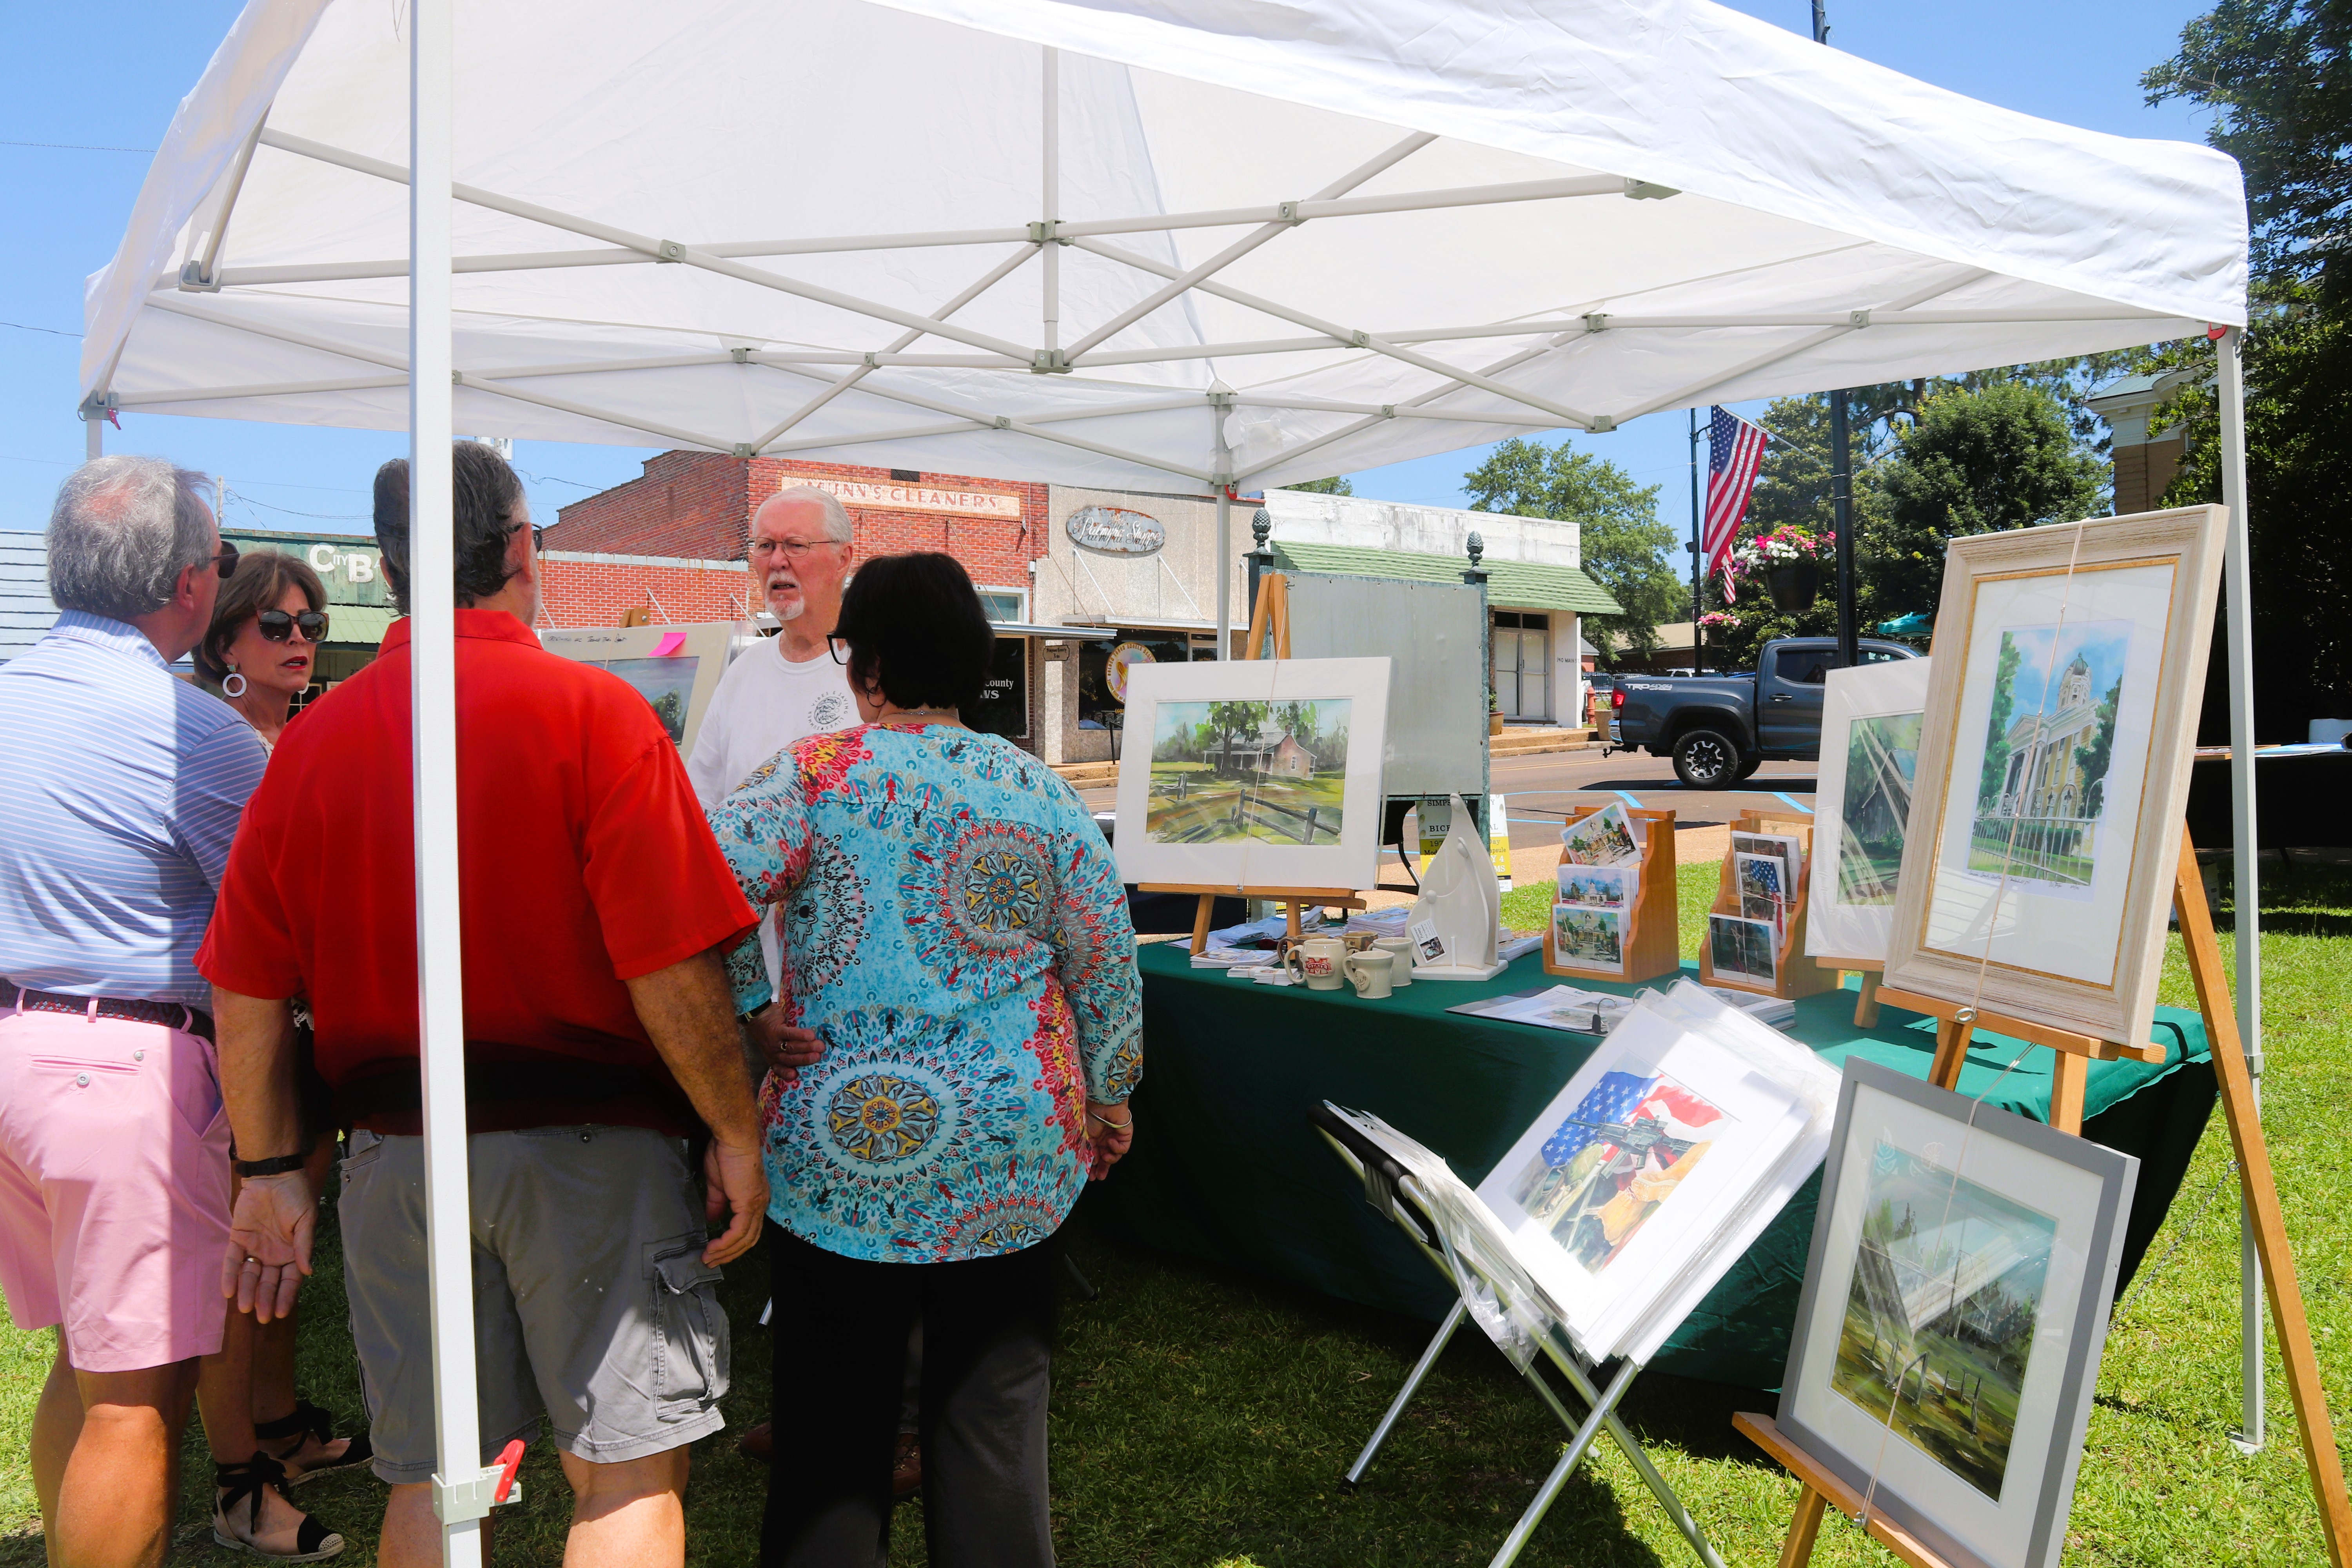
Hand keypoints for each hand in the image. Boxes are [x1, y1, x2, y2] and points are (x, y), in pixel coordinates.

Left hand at [223, 1172, 315, 1323]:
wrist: (273, 1174)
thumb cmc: (296, 1195)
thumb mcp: (306, 1219)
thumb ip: (305, 1245)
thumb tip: (308, 1272)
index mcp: (293, 1252)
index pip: (289, 1280)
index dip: (286, 1296)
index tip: (282, 1312)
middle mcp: (273, 1254)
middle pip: (268, 1282)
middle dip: (265, 1299)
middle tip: (261, 1317)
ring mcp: (255, 1248)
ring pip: (249, 1275)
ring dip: (247, 1291)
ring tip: (244, 1307)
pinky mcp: (238, 1239)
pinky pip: (232, 1261)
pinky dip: (229, 1275)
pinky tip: (228, 1290)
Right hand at [702, 1136, 767, 1265]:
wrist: (733, 1139)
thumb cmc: (726, 1154)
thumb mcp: (718, 1184)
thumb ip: (717, 1203)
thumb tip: (713, 1219)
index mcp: (753, 1199)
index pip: (748, 1229)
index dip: (733, 1244)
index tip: (716, 1251)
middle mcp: (759, 1205)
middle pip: (749, 1239)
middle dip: (729, 1254)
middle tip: (711, 1261)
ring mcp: (756, 1205)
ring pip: (745, 1239)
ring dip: (725, 1252)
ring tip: (708, 1259)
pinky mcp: (749, 1204)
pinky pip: (738, 1232)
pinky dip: (725, 1244)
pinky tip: (713, 1249)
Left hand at [748, 1005, 823, 1089]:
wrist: (756, 1015)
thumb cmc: (769, 1030)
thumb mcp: (774, 1043)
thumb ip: (788, 1048)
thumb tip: (811, 1048)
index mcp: (773, 1058)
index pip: (780, 1069)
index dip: (787, 1073)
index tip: (795, 1075)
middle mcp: (773, 1053)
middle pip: (791, 1059)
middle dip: (806, 1059)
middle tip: (819, 1057)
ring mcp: (774, 1042)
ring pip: (792, 1047)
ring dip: (807, 1047)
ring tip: (820, 1046)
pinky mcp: (776, 1030)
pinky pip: (789, 1034)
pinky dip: (800, 1035)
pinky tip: (810, 1035)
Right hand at [1085, 1101, 1134, 1179]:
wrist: (1102, 1103)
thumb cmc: (1091, 1116)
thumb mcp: (1086, 1136)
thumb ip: (1089, 1150)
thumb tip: (1091, 1163)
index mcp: (1096, 1139)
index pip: (1095, 1156)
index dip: (1093, 1167)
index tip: (1090, 1176)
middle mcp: (1106, 1139)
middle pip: (1106, 1158)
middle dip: (1103, 1168)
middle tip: (1099, 1177)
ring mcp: (1116, 1137)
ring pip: (1116, 1156)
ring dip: (1110, 1159)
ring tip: (1105, 1157)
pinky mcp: (1126, 1135)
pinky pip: (1123, 1149)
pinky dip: (1117, 1148)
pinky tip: (1110, 1141)